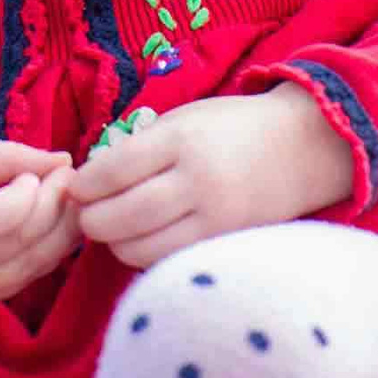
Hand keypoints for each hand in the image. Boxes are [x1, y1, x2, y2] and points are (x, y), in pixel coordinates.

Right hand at [0, 137, 81, 308]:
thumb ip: (8, 156)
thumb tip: (64, 161)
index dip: (30, 194)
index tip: (32, 171)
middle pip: (20, 244)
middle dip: (56, 208)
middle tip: (67, 177)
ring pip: (28, 270)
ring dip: (58, 235)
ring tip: (65, 200)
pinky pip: (16, 283)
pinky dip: (40, 256)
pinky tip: (47, 227)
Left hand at [67, 89, 356, 270]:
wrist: (302, 147)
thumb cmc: (231, 127)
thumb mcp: (184, 118)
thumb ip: (140, 146)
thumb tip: (91, 177)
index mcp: (181, 140)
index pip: (115, 170)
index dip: (85, 184)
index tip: (75, 187)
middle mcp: (198, 182)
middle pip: (124, 215)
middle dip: (92, 219)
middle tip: (84, 214)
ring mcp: (215, 218)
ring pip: (143, 247)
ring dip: (115, 242)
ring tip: (111, 227)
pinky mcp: (226, 244)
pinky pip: (170, 259)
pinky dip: (145, 254)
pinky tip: (140, 238)